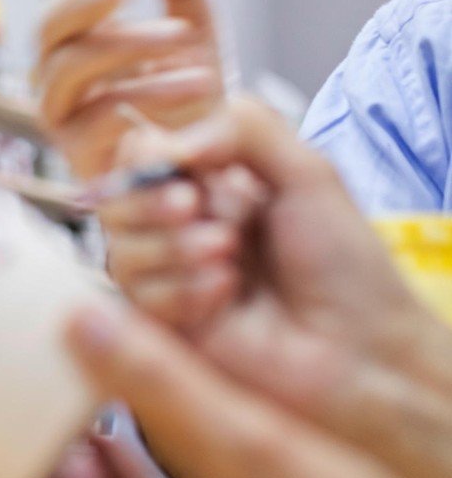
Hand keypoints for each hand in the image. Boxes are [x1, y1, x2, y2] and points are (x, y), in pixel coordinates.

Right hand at [34, 0, 225, 179]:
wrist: (213, 188)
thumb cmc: (196, 114)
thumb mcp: (198, 46)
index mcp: (76, 54)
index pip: (57, 6)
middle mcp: (59, 89)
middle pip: (46, 33)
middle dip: (84, 3)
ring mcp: (66, 126)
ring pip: (65, 72)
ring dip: (122, 46)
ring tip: (182, 36)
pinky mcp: (87, 164)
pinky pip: (98, 121)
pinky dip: (144, 96)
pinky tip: (197, 80)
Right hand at [106, 97, 451, 477]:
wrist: (363, 350)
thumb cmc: (345, 266)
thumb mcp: (308, 172)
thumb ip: (241, 128)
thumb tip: (164, 140)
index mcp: (210, 184)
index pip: (139, 152)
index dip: (149, 158)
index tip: (186, 170)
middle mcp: (180, 228)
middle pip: (114, 199)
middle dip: (152, 202)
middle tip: (198, 210)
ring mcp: (167, 278)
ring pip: (119, 248)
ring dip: (174, 250)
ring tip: (230, 263)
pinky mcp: (162, 327)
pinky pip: (136, 297)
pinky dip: (182, 291)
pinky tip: (225, 298)